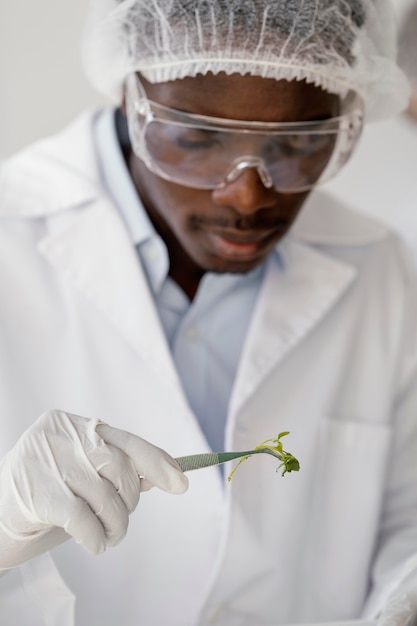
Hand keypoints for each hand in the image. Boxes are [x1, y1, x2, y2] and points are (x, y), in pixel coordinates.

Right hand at [0, 410, 187, 567]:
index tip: (181, 483)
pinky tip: (94, 543)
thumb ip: (120, 469)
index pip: (127, 441)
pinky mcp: (36, 493)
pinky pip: (84, 519)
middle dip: (130, 500)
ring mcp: (46, 461)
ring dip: (116, 525)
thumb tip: (169, 475)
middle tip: (121, 521)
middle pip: (120, 467)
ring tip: (109, 536)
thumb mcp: (84, 475)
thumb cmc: (48, 494)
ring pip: (105, 496)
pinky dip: (96, 537)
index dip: (157, 462)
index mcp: (74, 424)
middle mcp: (60, 435)